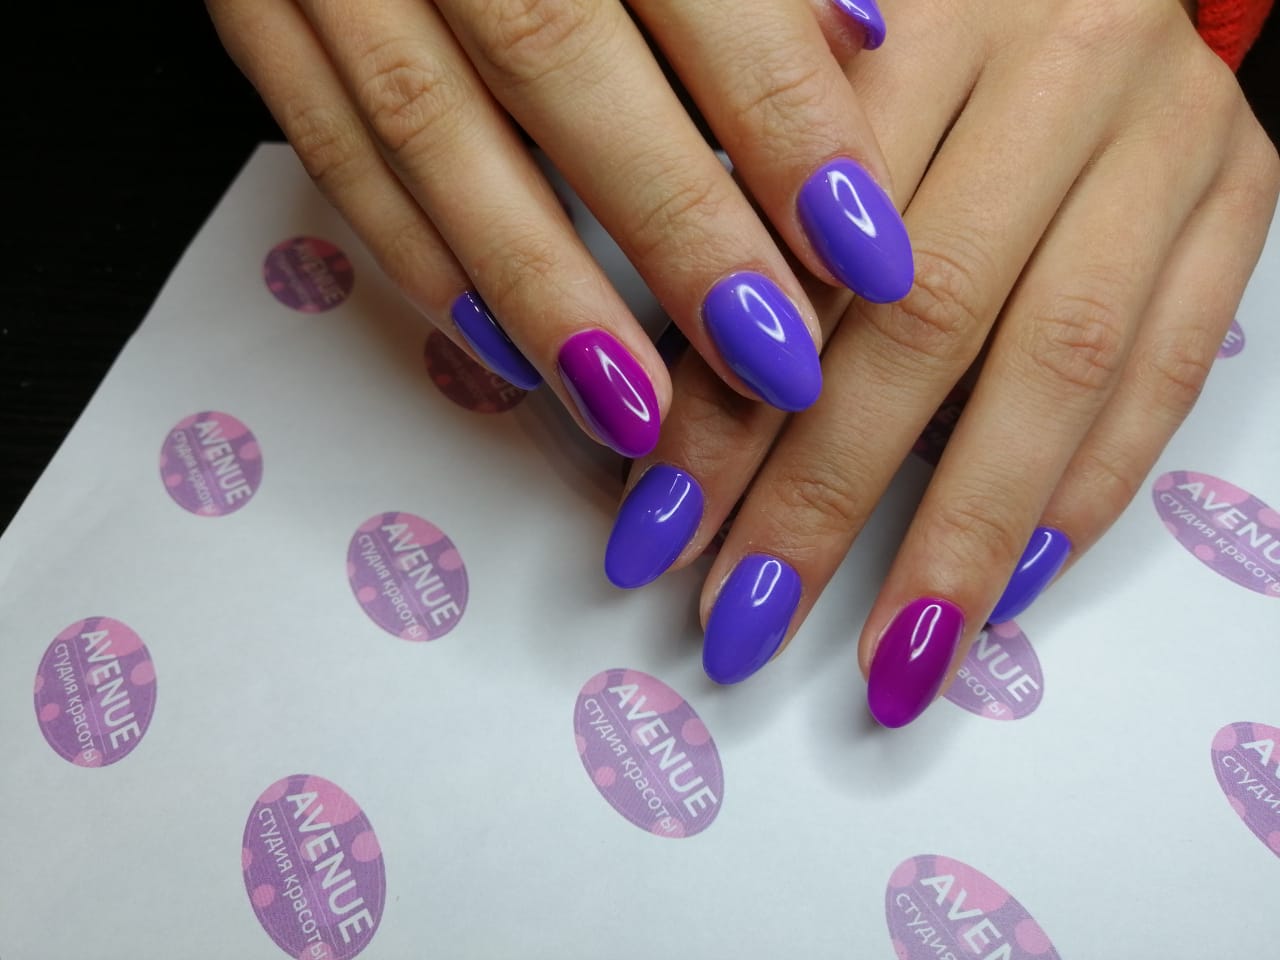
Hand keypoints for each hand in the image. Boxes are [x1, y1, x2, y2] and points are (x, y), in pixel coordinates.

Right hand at [207, 0, 912, 458]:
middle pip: (563, 66)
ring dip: (541, 286)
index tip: (863, 250)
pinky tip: (495, 348)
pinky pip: (325, 143)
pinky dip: (414, 254)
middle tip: (769, 365)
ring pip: (434, 130)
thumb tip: (867, 37)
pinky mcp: (253, 0)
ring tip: (637, 410)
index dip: (782, 121)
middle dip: (675, 230)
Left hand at [604, 0, 1279, 724]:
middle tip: (747, 620)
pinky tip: (1008, 584)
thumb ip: (742, 205)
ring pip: (1053, 365)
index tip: (659, 532)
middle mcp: (1056, 70)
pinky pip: (1166, 369)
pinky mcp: (1235, 196)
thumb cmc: (928, 21)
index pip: (803, 254)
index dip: (725, 411)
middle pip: (924, 323)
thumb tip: (658, 412)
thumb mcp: (809, 72)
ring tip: (892, 656)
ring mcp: (1164, 139)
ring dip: (962, 532)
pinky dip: (1085, 489)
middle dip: (824, 497)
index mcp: (924, 18)